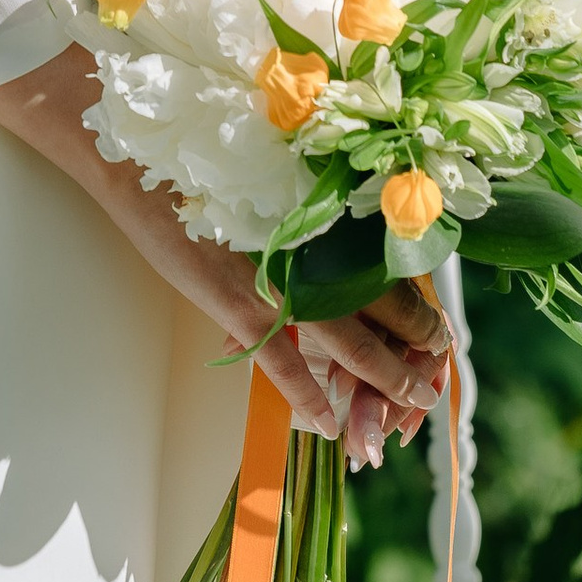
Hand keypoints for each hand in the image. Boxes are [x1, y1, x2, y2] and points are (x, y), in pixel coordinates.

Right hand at [0, 46, 446, 457]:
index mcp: (329, 213)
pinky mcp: (238, 304)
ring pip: (350, 343)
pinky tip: (328, 426)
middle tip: (434, 380)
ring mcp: (278, 279)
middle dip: (416, 351)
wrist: (141, 155)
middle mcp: (314, 246)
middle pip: (385, 310)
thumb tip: (352, 237)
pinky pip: (286, 365)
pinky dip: (310, 399)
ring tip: (408, 408)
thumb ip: (316, 210)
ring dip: (384, 380)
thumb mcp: (277, 176)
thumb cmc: (209, 154)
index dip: (420, 312)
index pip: (394, 273)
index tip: (440, 334)